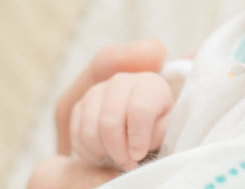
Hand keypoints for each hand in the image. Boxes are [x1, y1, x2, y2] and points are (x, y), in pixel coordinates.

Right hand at [56, 39, 165, 154]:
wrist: (143, 115)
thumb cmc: (158, 122)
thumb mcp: (168, 125)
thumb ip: (161, 129)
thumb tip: (138, 144)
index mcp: (148, 84)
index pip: (139, 110)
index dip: (138, 138)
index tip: (139, 155)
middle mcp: (122, 81)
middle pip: (110, 120)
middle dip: (118, 148)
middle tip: (127, 163)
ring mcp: (98, 90)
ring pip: (89, 127)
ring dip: (102, 150)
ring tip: (116, 157)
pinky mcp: (80, 104)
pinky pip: (75, 132)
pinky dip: (86, 149)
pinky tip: (101, 153)